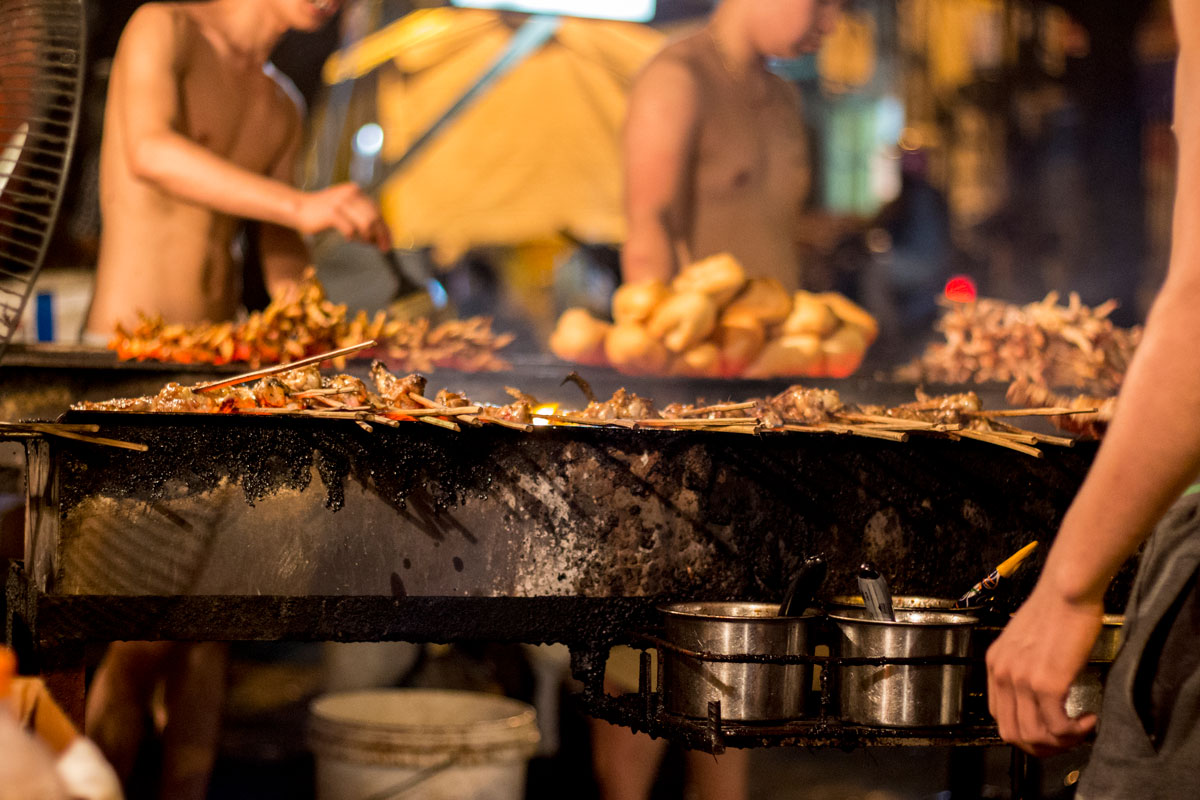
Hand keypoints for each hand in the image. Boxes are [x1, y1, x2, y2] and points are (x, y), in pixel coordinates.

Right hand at [294, 183, 391, 250]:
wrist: (300, 207)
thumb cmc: (323, 212)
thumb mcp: (346, 210)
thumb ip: (362, 219)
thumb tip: (380, 237)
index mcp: (355, 191)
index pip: (377, 210)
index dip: (385, 228)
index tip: (388, 241)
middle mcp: (350, 194)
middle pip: (374, 218)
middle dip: (381, 235)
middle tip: (382, 248)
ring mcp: (341, 202)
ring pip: (365, 224)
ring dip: (367, 237)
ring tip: (364, 242)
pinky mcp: (332, 213)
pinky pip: (351, 230)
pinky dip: (353, 238)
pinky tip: (349, 239)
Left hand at [986, 582, 1104, 755]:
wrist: (1068, 590)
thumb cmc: (1055, 609)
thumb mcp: (1026, 641)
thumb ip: (1026, 666)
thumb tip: (1041, 694)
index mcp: (995, 664)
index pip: (1000, 716)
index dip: (1026, 732)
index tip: (1050, 731)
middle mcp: (1002, 673)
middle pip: (1012, 733)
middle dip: (1041, 746)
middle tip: (1067, 740)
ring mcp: (1022, 679)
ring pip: (1034, 736)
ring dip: (1061, 742)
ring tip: (1081, 729)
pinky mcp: (1047, 682)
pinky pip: (1057, 726)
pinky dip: (1075, 732)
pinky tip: (1089, 719)